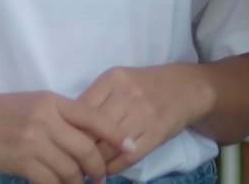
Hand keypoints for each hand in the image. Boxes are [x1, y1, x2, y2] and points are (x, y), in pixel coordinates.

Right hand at [0, 91, 118, 183]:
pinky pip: (50, 182)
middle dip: (99, 167)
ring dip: (79, 182)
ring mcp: (33, 142)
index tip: (130, 146)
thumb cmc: (1, 112)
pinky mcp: (21, 162)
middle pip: (86, 148)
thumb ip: (61, 118)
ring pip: (70, 170)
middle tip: (101, 177)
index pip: (94, 117)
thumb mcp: (35, 104)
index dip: (116, 134)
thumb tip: (90, 139)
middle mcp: (46, 120)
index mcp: (53, 102)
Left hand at [78, 64, 214, 176]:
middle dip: (79, 150)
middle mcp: (127, 95)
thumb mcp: (118, 81)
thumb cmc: (145, 86)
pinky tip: (107, 170)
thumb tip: (67, 128)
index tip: (63, 143)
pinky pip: (128, 157)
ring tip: (88, 169)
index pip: (81, 111)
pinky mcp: (156, 133)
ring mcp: (143, 115)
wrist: (186, 87)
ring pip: (108, 147)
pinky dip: (114, 168)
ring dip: (96, 163)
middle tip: (71, 161)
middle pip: (93, 131)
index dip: (69, 131)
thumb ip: (95, 99)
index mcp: (112, 79)